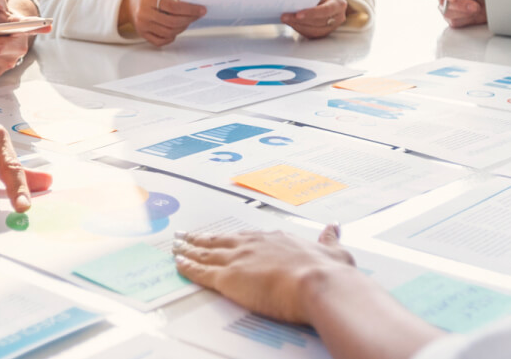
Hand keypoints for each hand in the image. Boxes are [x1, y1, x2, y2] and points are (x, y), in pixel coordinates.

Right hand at [121, 0, 205, 45]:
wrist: (127, 2)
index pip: (173, 7)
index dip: (190, 9)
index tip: (201, 9)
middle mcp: (144, 13)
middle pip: (172, 22)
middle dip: (189, 19)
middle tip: (197, 15)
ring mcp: (143, 26)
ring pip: (169, 32)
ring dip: (182, 28)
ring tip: (188, 20)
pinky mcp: (143, 34)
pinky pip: (161, 41)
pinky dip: (172, 37)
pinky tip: (176, 29)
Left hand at [174, 225, 354, 323]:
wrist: (319, 283)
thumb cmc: (328, 272)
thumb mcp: (334, 251)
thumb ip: (329, 240)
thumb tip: (333, 228)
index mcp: (277, 240)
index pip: (247, 238)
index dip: (232, 237)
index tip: (222, 235)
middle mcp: (254, 246)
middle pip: (221, 241)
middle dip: (202, 238)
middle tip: (186, 235)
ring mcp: (239, 260)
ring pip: (206, 253)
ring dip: (188, 249)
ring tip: (176, 245)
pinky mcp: (228, 279)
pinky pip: (201, 272)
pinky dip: (187, 267)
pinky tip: (178, 263)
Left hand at [282, 0, 348, 38]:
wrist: (329, 0)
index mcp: (339, 4)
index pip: (325, 10)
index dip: (311, 13)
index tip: (297, 14)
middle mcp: (338, 17)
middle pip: (318, 22)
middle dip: (299, 20)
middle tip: (284, 16)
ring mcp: (333, 27)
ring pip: (314, 31)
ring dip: (297, 26)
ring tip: (285, 19)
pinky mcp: (325, 33)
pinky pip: (311, 35)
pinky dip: (299, 29)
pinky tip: (291, 23)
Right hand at [434, 0, 485, 27]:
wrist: (494, 5)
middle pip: (443, 2)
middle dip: (460, 5)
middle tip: (474, 6)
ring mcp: (447, 8)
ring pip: (448, 13)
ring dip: (464, 12)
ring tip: (477, 8)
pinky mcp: (453, 19)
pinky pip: (455, 22)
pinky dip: (466, 19)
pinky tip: (473, 14)